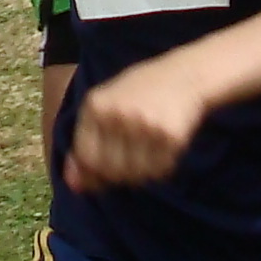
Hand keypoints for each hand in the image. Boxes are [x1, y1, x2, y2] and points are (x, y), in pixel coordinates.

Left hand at [62, 62, 209, 191]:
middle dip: (117, 172)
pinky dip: (159, 168)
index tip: (103, 168)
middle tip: (131, 157)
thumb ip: (87, 144)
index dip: (92, 170)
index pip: (86, 156)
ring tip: (147, 150)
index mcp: (96, 105)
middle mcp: (118, 115)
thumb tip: (74, 186)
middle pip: (109, 169)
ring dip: (139, 172)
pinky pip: (158, 171)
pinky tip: (162, 148)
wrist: (186, 75)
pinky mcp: (171, 137)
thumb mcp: (106, 105)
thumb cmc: (140, 91)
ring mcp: (145, 126)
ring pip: (134, 175)